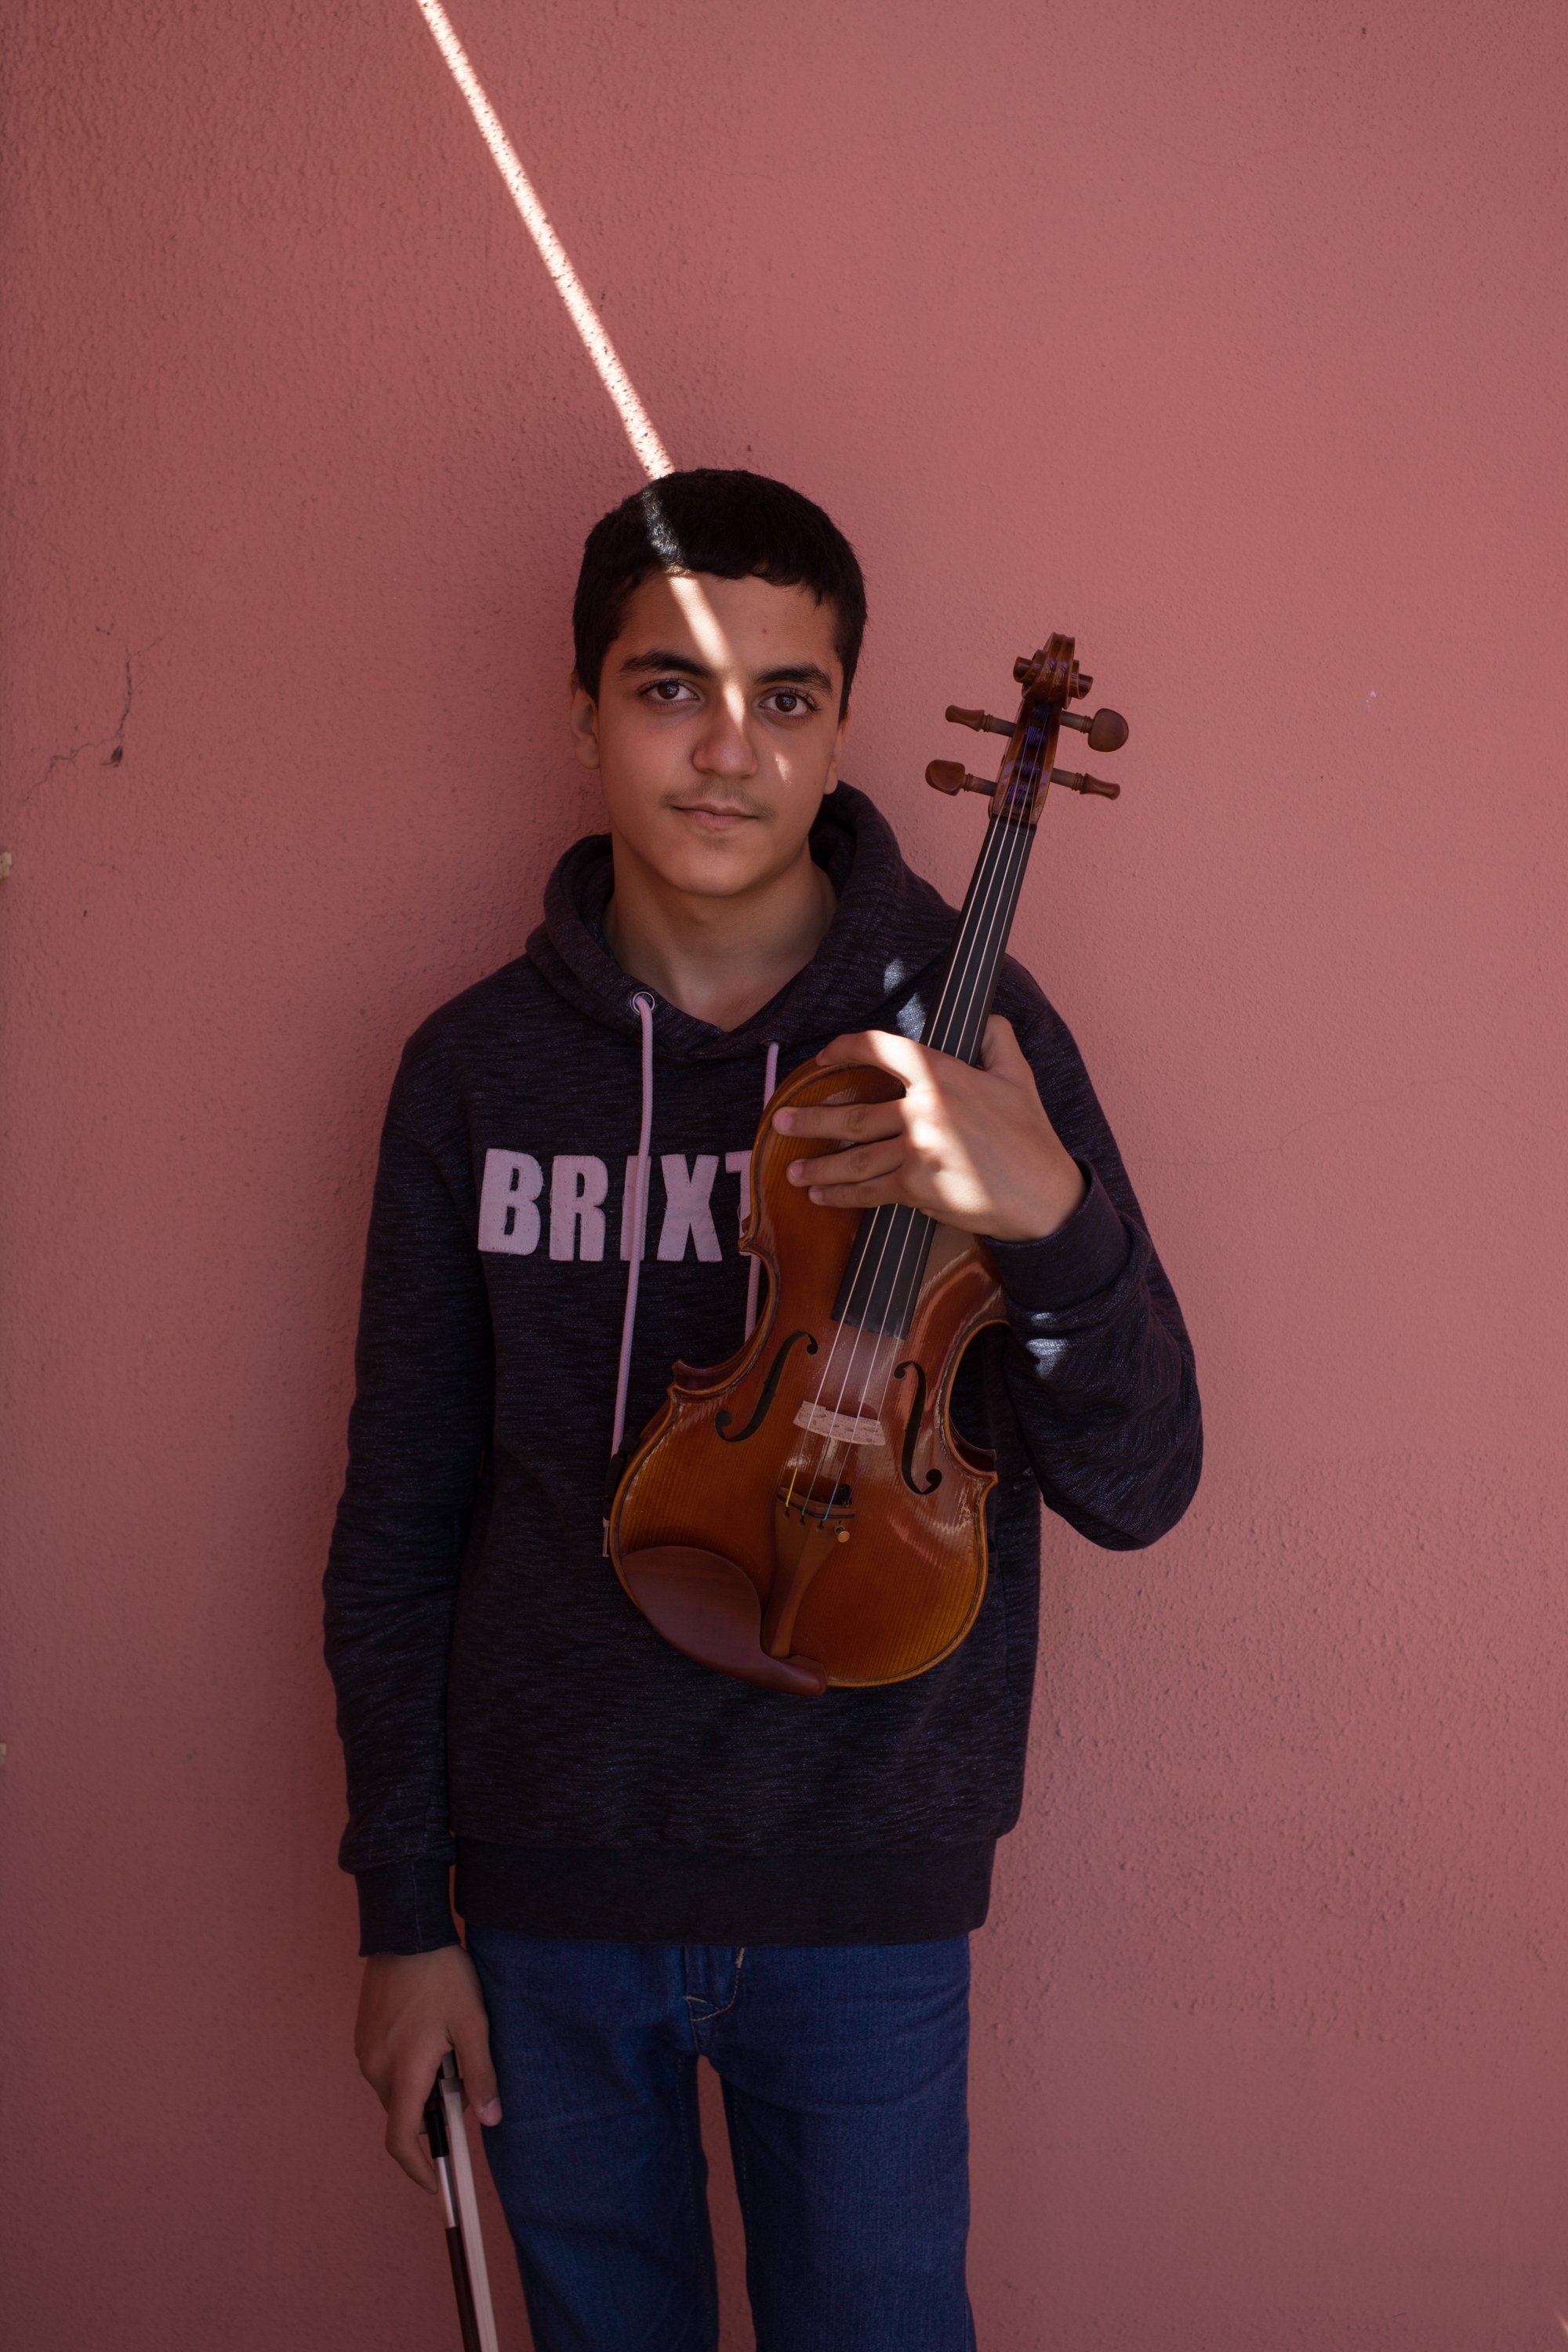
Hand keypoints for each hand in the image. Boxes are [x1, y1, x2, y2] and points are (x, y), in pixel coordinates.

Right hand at [354, 1945, 500, 2191]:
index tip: (435, 2183)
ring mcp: (365, 2049)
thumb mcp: (473, 2024)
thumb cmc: (442, 1975)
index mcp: (403, 2072)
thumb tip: (491, 2120)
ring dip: (419, 2087)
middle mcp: (375, 2067)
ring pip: (394, 2089)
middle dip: (431, 2114)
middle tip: (462, 2085)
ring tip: (448, 2051)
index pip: (401, 2140)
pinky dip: (407, 2068)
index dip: (417, 2168)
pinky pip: (385, 2067)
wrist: (406, 1930)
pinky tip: (430, 2038)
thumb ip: (481, 2075)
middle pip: (402, 2113)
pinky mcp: (363, 2034)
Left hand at [773, 1016, 1085, 1242]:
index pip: (882, 1049)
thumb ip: (997, 1039)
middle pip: (852, 1114)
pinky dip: (841, 1196)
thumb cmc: (1031, 1136)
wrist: (1043, 1196)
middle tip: (781, 1120)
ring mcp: (916, 1150)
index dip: (847, 1048)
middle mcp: (922, 1110)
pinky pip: (869, 1191)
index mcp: (943, 1075)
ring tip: (791, 1167)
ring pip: (853, 1157)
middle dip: (810, 1119)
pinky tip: (822, 1197)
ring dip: (817, 1165)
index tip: (823, 1058)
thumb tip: (984, 1019)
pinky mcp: (916, 1188)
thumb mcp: (1018, 1076)